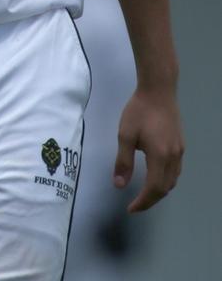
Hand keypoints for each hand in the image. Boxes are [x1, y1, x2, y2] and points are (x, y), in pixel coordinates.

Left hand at [114, 86, 183, 211]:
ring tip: (144, 193)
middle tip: (136, 204)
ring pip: (173, 180)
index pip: (153, 189)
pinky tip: (156, 175)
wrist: (158, 89)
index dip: (143, 202)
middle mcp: (174, 157)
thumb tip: (119, 185)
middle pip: (165, 188)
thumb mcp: (125, 135)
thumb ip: (123, 162)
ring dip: (159, 191)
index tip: (130, 208)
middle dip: (150, 200)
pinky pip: (176, 170)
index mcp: (160, 157)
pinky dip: (166, 180)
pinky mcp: (180, 144)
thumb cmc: (139, 110)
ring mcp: (180, 150)